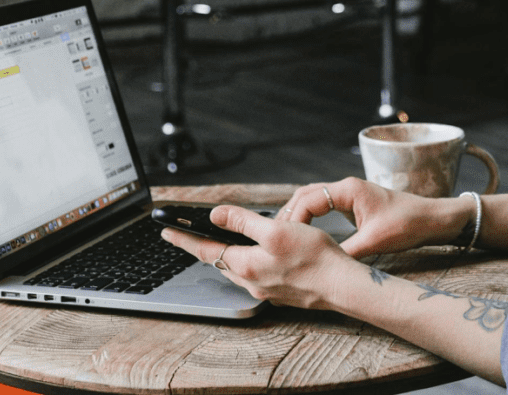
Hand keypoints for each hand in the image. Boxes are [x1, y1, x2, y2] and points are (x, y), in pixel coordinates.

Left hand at [160, 204, 359, 309]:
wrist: (341, 285)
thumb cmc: (315, 257)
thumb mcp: (276, 230)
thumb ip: (243, 222)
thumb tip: (216, 215)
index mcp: (245, 265)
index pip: (205, 249)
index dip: (184, 238)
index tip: (166, 230)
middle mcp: (251, 282)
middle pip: (218, 261)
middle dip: (202, 247)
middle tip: (187, 234)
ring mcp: (265, 290)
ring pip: (236, 269)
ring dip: (224, 255)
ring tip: (216, 242)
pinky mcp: (280, 292)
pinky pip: (254, 275)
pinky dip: (245, 262)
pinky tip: (254, 256)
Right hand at [278, 177, 467, 257]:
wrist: (432, 218)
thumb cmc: (407, 225)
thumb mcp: (375, 242)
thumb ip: (346, 252)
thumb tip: (321, 266)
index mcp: (349, 189)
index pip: (308, 199)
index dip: (293, 220)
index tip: (286, 240)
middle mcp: (346, 187)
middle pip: (304, 195)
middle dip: (288, 216)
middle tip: (276, 238)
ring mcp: (349, 193)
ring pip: (312, 199)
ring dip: (298, 216)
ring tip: (285, 238)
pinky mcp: (353, 203)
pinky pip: (323, 206)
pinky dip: (310, 217)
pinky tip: (304, 235)